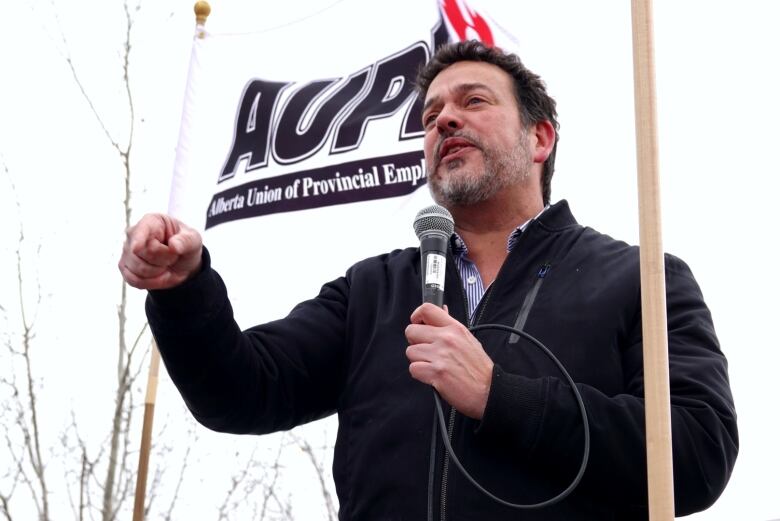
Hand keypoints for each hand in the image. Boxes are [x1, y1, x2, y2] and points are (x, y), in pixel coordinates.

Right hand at [118, 213, 202, 289]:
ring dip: (159, 273)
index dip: (138, 240)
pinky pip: (135, 281)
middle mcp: (133, 234)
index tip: (137, 248)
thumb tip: (174, 245)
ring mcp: (127, 251)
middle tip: (174, 256)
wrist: (182, 262)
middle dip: (163, 260)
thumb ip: (186, 241)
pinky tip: (160, 275)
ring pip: (138, 270)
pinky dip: (152, 282)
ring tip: (167, 264)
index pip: (141, 231)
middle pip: (143, 254)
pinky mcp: (125, 268)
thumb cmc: (185, 245)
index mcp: (151, 221)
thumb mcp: (193, 240)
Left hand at [405, 303, 493, 418]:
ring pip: (410, 351)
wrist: (489, 391)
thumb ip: (451, 327)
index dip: (416, 316)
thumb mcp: (469, 340)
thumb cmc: (479, 369)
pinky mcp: (436, 372)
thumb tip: (441, 310)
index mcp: (455, 328)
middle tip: (426, 351)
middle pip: (411, 331)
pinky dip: (420, 374)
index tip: (418, 324)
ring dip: (418, 360)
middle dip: (415, 342)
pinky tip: (432, 376)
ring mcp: (440, 355)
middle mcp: (446, 339)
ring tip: (433, 365)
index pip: (427, 309)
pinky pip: (413, 368)